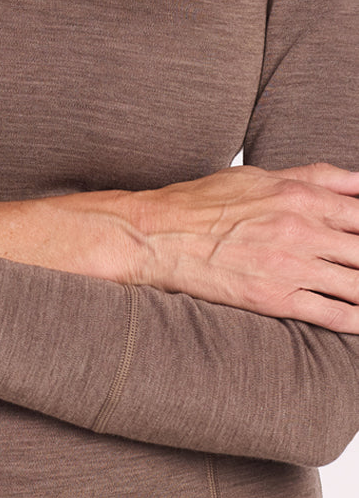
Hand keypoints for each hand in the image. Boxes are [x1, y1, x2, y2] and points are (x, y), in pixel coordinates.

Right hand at [127, 162, 358, 330]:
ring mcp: (291, 266)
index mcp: (300, 196)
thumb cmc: (201, 203)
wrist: (159, 235)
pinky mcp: (276, 299)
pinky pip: (333, 315)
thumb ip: (314, 176)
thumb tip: (358, 180)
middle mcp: (302, 229)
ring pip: (358, 285)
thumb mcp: (258, 176)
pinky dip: (356, 321)